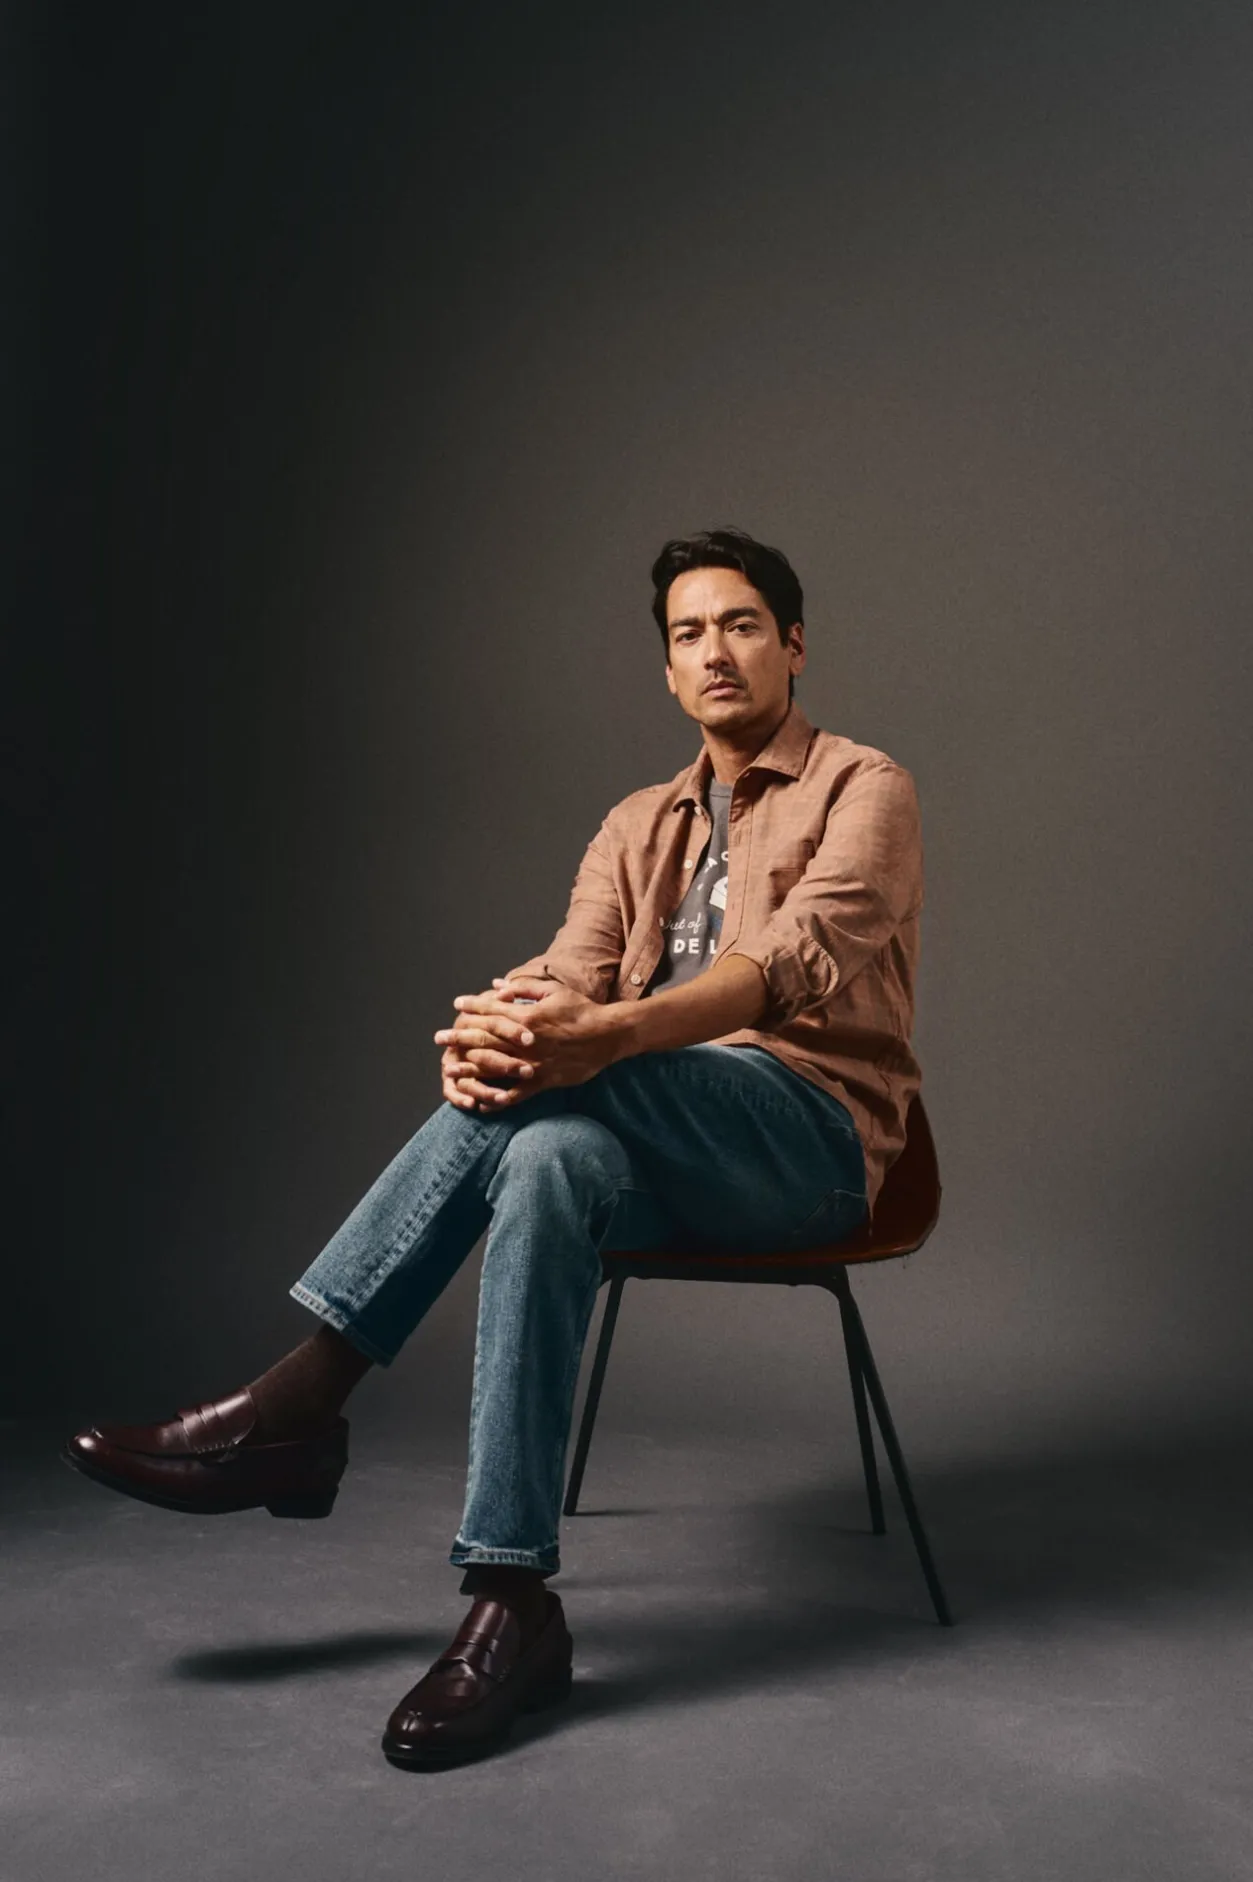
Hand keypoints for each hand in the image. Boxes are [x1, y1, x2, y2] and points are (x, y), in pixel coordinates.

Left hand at [435, 975, 619, 1110]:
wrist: (607, 1035)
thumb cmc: (581, 1010)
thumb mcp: (554, 991)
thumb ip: (523, 988)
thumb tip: (498, 985)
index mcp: (527, 1017)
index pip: (491, 1011)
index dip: (472, 1007)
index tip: (457, 1005)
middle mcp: (525, 1042)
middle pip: (485, 1039)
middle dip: (459, 1037)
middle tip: (440, 1038)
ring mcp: (533, 1063)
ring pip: (494, 1067)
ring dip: (469, 1068)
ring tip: (449, 1069)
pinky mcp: (543, 1081)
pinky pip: (516, 1093)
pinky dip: (498, 1099)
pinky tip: (482, 1103)